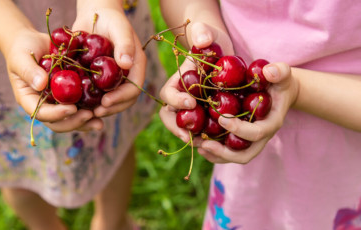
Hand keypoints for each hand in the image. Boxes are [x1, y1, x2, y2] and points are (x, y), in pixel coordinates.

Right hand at [4, 28, 100, 131]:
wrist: (34, 43)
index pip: (41, 113)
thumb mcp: (21, 56)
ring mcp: (58, 103)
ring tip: (99, 121)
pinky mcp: (71, 96)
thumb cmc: (23, 48)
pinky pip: (81, 107)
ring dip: (86, 122)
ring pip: (72, 119)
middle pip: (59, 123)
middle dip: (75, 121)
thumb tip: (41, 84)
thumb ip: (29, 70)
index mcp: (29, 100)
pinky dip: (93, 110)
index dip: (57, 114)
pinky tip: (106, 109)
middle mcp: (45, 105)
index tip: (71, 108)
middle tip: (90, 115)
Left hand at [72, 3, 145, 117]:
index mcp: (135, 67)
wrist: (95, 13)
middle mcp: (126, 76)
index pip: (133, 89)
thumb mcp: (119, 28)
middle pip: (123, 100)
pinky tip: (76, 104)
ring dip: (99, 108)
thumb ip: (125, 44)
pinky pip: (95, 94)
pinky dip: (88, 100)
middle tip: (94, 113)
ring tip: (85, 112)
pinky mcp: (98, 79)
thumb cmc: (110, 18)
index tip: (106, 102)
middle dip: (110, 108)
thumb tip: (127, 64)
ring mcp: (112, 79)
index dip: (121, 98)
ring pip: (109, 100)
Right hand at [159, 22, 232, 144]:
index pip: (167, 95)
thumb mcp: (208, 33)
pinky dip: (208, 137)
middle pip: (170, 117)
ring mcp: (192, 108)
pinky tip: (220, 142)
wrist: (221, 51)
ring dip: (192, 138)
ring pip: (184, 127)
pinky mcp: (206, 115)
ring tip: (206, 144)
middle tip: (191, 137)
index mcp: (176, 82)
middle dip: (177, 128)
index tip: (191, 102)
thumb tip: (202, 40)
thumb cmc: (211, 40)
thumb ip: (203, 33)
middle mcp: (180, 97)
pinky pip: (203, 130)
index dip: (176, 100)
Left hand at [197, 63, 298, 163]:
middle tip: (205, 143)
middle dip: (224, 152)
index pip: (257, 132)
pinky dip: (214, 152)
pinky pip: (229, 152)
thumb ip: (279, 71)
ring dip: (216, 155)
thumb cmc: (279, 81)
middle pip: (245, 154)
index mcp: (271, 123)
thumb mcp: (282, 73)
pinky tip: (199, 144)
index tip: (221, 118)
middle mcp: (262, 137)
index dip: (239, 129)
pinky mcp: (242, 140)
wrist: (280, 92)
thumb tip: (269, 71)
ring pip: (235, 157)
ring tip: (198, 145)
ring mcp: (252, 141)